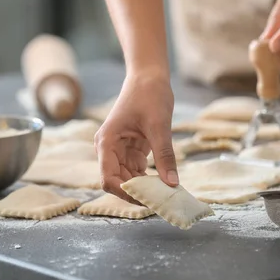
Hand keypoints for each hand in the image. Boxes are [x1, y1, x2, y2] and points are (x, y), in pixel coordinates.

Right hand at [94, 72, 177, 202]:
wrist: (149, 76)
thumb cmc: (149, 95)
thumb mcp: (159, 126)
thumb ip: (164, 156)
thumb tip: (172, 184)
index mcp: (107, 142)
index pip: (108, 178)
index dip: (125, 193)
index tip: (148, 200)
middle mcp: (108, 148)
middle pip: (118, 181)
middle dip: (137, 193)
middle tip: (161, 202)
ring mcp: (119, 150)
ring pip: (128, 179)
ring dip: (144, 188)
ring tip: (165, 195)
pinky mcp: (131, 149)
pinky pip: (137, 171)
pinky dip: (149, 179)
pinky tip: (164, 184)